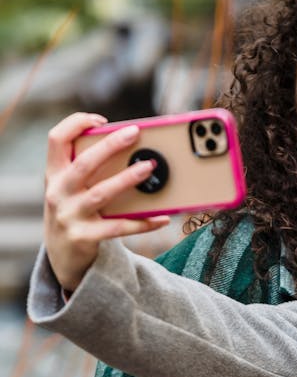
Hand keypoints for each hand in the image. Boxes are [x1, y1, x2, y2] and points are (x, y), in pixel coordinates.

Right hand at [44, 112, 169, 291]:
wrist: (61, 256)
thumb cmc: (74, 212)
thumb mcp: (70, 189)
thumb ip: (87, 170)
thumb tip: (131, 152)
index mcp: (54, 174)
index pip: (56, 139)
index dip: (76, 123)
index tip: (101, 120)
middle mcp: (58, 192)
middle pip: (84, 163)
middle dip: (110, 145)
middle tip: (135, 133)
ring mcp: (69, 216)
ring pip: (102, 193)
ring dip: (127, 179)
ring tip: (149, 168)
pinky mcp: (84, 237)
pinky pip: (118, 227)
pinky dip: (142, 222)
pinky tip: (161, 217)